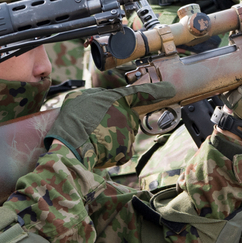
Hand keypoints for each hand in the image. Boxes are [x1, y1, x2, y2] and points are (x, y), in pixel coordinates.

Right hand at [44, 82, 175, 168]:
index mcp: (117, 99)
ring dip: (114, 138)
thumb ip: (99, 96)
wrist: (71, 145)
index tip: (170, 89)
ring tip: (95, 139)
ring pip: (125, 135)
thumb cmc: (72, 120)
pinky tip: (100, 150)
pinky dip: (113, 153)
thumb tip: (106, 100)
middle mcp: (127, 114)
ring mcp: (129, 132)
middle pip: (129, 118)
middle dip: (117, 124)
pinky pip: (122, 151)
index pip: (141, 93)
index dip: (157, 91)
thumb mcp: (81, 97)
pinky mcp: (127, 149)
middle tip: (98, 128)